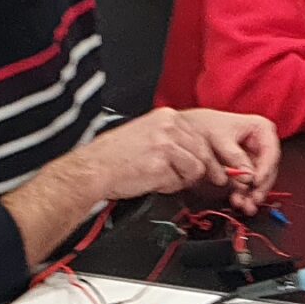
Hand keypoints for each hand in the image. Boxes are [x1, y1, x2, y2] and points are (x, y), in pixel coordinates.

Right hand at [67, 108, 233, 203]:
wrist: (93, 169)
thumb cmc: (117, 156)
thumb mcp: (149, 136)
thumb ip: (175, 141)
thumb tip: (201, 158)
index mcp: (167, 116)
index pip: (202, 137)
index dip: (208, 157)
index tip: (211, 169)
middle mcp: (168, 126)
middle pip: (204, 152)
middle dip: (203, 171)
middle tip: (196, 181)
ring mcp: (165, 143)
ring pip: (196, 169)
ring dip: (182, 179)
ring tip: (162, 178)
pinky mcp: (161, 163)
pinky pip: (180, 182)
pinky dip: (169, 187)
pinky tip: (153, 181)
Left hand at [175, 108, 278, 210]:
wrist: (193, 127)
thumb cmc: (207, 124)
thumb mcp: (220, 137)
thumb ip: (234, 156)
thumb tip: (248, 177)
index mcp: (262, 129)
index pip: (271, 152)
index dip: (266, 169)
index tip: (256, 182)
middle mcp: (262, 144)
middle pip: (268, 169)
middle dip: (260, 187)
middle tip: (254, 199)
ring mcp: (254, 158)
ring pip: (260, 181)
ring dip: (253, 195)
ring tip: (245, 205)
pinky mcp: (246, 170)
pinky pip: (248, 185)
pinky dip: (244, 194)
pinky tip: (238, 201)